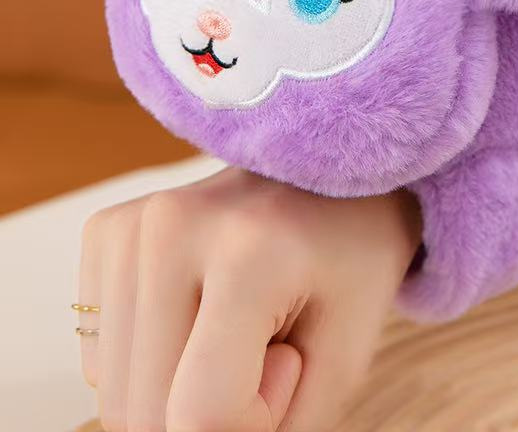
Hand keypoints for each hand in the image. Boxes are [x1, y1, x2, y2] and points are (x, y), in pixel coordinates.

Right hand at [77, 167, 420, 431]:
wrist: (331, 175)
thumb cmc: (351, 260)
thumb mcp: (345, 355)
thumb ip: (280, 428)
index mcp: (249, 251)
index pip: (201, 413)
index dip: (253, 421)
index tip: (291, 363)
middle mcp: (172, 226)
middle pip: (146, 412)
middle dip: (214, 412)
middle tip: (269, 345)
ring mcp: (131, 223)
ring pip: (116, 394)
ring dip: (179, 387)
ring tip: (238, 323)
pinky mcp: (106, 231)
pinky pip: (102, 356)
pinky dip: (152, 360)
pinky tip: (201, 309)